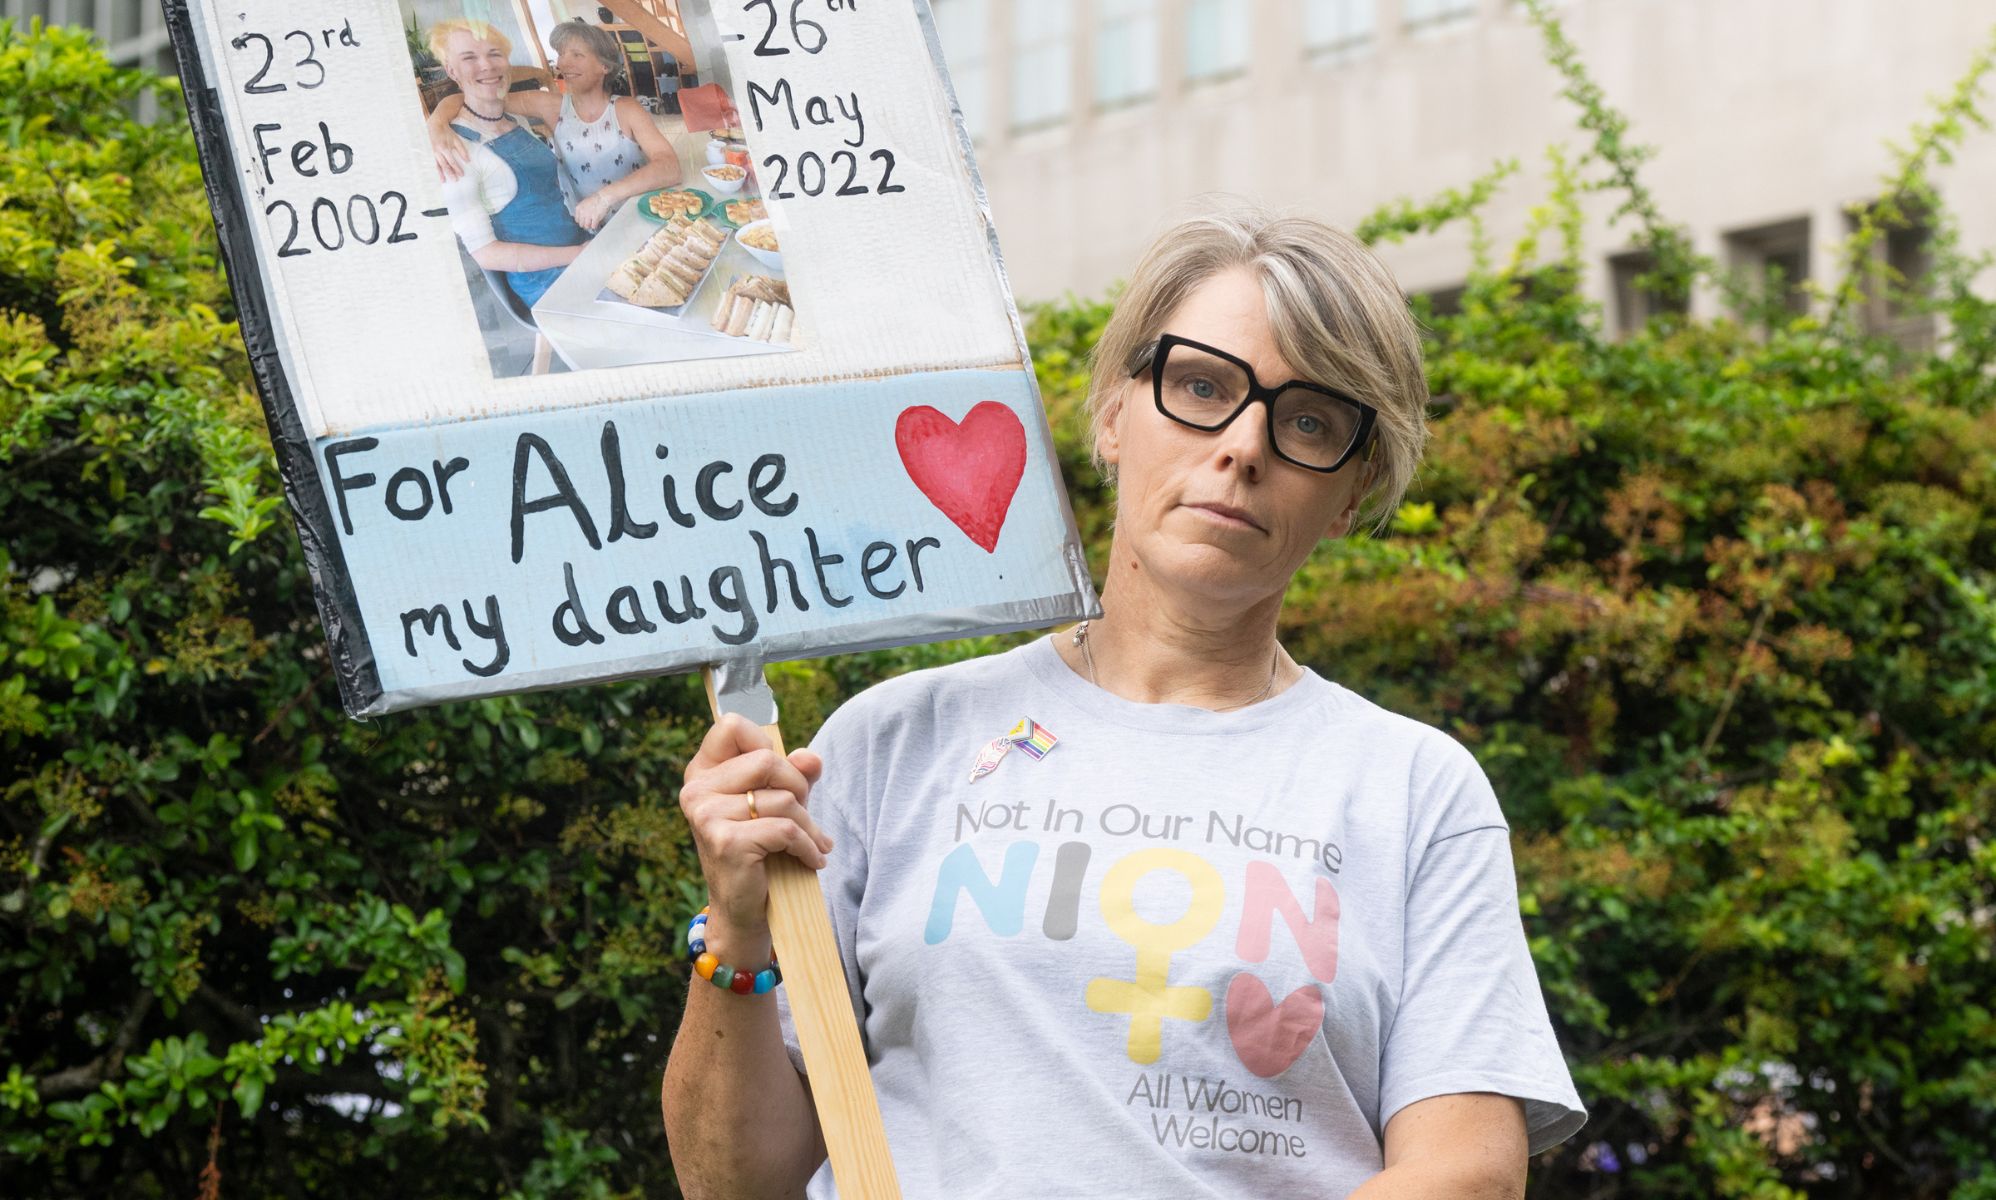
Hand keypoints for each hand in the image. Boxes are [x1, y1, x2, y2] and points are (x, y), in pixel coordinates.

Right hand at [431, 125, 471, 181]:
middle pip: (445, 165)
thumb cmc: (447, 132)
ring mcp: (434, 153)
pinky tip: (439, 176)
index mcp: (444, 148)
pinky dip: (437, 170)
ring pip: (438, 165)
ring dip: (442, 174)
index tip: (462, 174)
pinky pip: (435, 163)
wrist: (435, 125)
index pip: (452, 161)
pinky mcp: (432, 153)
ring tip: (444, 182)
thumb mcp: (456, 140)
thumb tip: (468, 161)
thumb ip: (462, 150)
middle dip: (450, 173)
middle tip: (455, 180)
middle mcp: (438, 152)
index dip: (457, 168)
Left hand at [575, 193, 615, 230]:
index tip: (583, 222)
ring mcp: (588, 216)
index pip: (577, 219)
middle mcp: (582, 212)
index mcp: (579, 208)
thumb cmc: (596, 199)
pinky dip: (595, 226)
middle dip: (585, 224)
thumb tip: (583, 216)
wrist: (603, 198)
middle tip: (589, 224)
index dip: (581, 221)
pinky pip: (593, 226)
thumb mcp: (585, 203)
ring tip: (592, 224)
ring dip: (590, 226)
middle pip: (581, 224)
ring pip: (587, 226)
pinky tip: (596, 223)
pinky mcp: (595, 218)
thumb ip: (583, 210)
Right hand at [679, 715, 831, 940]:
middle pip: (767, 760)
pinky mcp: (726, 842)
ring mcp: (707, 816)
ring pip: (782, 798)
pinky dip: (808, 846)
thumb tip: (811, 756)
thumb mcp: (779, 804)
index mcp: (702, 773)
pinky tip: (813, 859)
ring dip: (809, 824)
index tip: (781, 771)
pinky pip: (785, 829)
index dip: (765, 742)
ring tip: (814, 843)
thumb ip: (795, 774)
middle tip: (804, 812)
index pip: (731, 726)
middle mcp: (697, 790)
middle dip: (798, 786)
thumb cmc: (761, 849)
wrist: (744, 910)